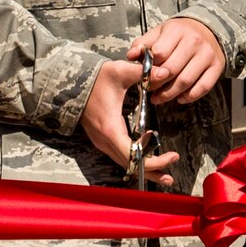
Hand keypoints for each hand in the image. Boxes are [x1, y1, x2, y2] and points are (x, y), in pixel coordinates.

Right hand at [81, 59, 179, 186]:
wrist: (72, 83)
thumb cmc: (96, 79)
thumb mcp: (119, 71)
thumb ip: (142, 73)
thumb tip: (165, 73)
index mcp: (110, 129)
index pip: (134, 156)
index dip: (155, 161)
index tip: (172, 155)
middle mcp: (105, 141)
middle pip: (131, 165)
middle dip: (154, 169)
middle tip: (173, 166)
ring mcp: (103, 142)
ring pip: (126, 164)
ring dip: (145, 169)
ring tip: (165, 175)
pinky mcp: (103, 140)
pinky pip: (121, 157)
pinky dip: (136, 161)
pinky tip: (149, 157)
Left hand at [130, 17, 224, 105]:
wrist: (209, 30)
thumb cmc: (179, 34)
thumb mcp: (160, 32)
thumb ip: (143, 43)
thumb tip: (130, 56)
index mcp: (177, 30)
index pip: (159, 53)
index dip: (149, 68)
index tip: (143, 75)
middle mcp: (194, 41)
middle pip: (172, 70)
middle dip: (157, 84)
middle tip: (149, 89)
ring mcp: (207, 55)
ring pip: (186, 81)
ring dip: (170, 94)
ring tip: (159, 98)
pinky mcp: (217, 66)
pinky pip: (204, 87)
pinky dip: (190, 96)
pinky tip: (180, 98)